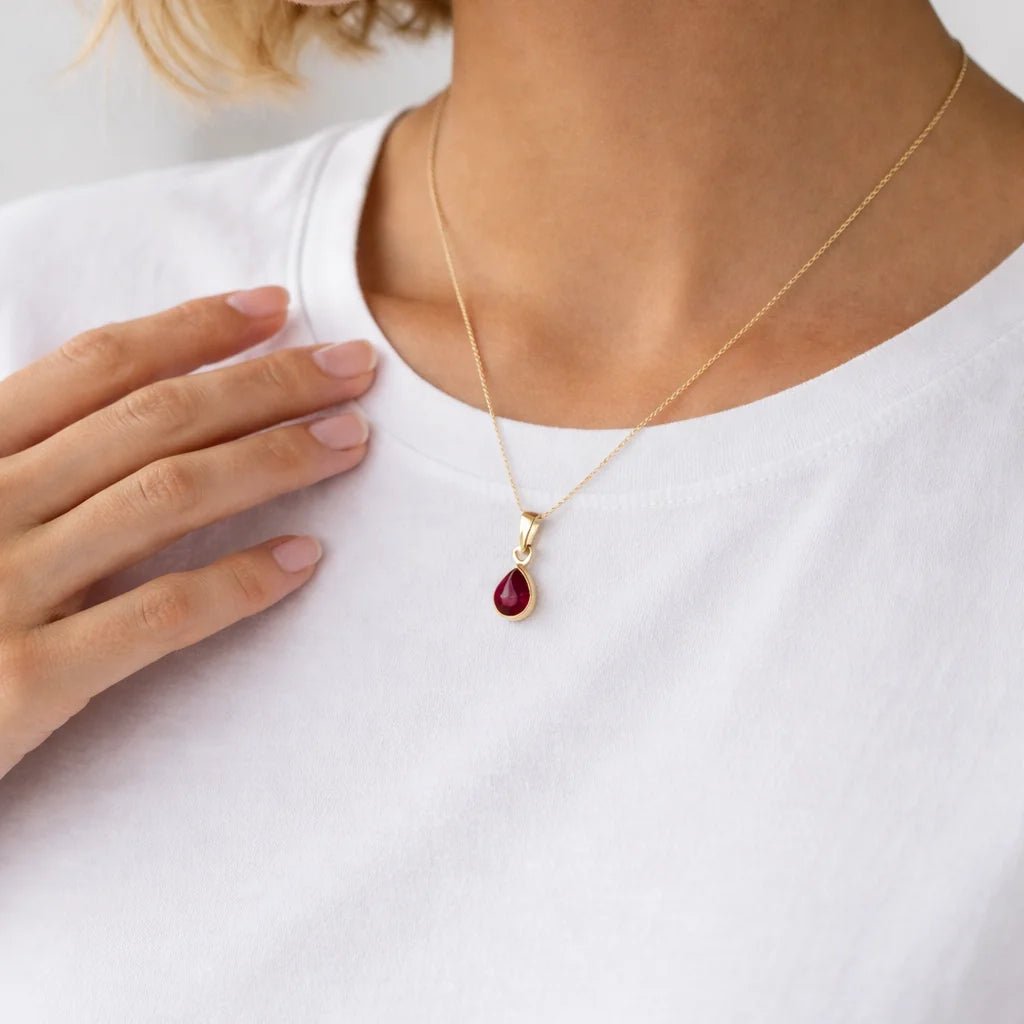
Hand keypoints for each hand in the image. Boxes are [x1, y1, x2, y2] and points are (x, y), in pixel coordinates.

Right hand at [0, 286, 375, 777]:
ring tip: (352, 440)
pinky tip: (304, 558)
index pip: (96, 364)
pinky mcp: (25, 680)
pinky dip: (239, 581)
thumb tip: (119, 413)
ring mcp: (4, 586)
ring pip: (167, 496)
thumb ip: (19, 459)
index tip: (275, 307)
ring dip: (274, 459)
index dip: (193, 329)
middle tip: (353, 366)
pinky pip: (157, 614)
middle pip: (153, 418)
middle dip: (265, 383)